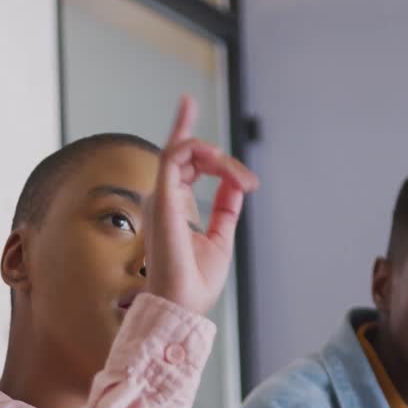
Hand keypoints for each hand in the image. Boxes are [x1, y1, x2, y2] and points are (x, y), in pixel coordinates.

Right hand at [144, 95, 258, 315]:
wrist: (182, 306)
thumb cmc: (194, 283)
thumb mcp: (220, 238)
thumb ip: (225, 208)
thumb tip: (236, 184)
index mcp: (172, 205)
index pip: (176, 157)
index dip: (181, 126)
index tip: (187, 101)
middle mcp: (162, 197)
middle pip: (189, 152)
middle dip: (223, 158)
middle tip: (247, 181)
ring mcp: (160, 196)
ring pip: (186, 149)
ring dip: (219, 157)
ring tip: (240, 178)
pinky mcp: (162, 198)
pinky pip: (176, 156)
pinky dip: (202, 154)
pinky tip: (223, 166)